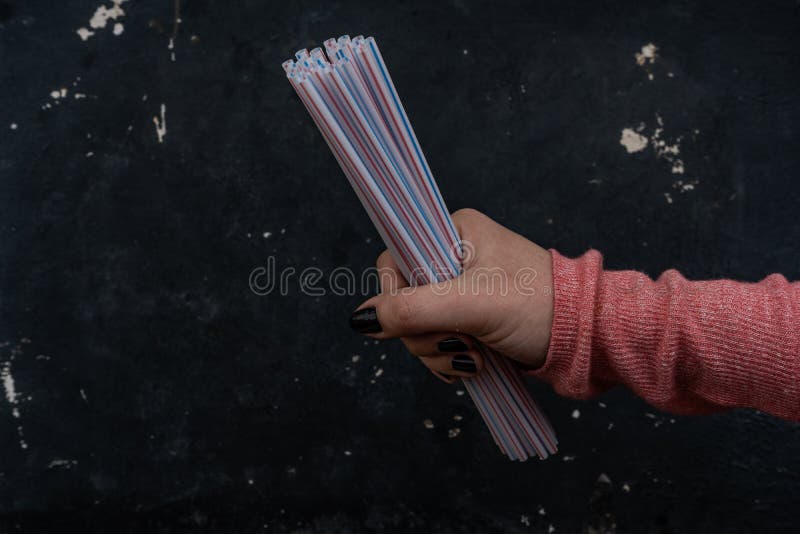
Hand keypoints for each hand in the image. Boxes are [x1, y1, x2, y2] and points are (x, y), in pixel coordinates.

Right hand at [349, 208, 553, 382]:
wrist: (586, 336)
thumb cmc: (537, 308)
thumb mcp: (469, 305)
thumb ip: (411, 310)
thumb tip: (361, 321)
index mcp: (454, 233)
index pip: (395, 262)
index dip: (398, 298)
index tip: (426, 319)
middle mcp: (454, 257)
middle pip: (404, 302)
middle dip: (425, 335)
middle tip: (460, 345)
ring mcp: (462, 290)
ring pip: (418, 327)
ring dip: (438, 352)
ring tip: (473, 359)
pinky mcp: (471, 318)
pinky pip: (437, 340)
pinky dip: (447, 359)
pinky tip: (469, 366)